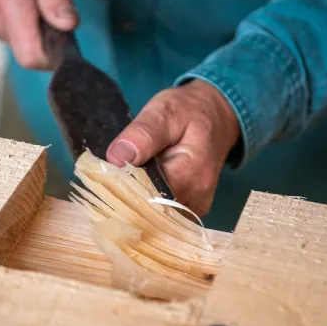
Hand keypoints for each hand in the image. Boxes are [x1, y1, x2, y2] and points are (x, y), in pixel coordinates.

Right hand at [0, 0, 77, 68]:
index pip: (32, 59)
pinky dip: (31, 23)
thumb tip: (68, 25)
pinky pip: (18, 33)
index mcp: (7, 10)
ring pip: (26, 43)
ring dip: (42, 29)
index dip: (54, 56)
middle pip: (32, 52)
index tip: (67, 37)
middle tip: (55, 4)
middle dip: (51, 39)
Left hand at [106, 80, 239, 214]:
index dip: (125, 189)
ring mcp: (197, 205)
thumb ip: (143, 134)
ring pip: (158, 215)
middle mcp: (198, 197)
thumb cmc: (189, 110)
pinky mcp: (193, 207)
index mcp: (192, 174)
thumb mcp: (164, 112)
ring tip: (128, 179)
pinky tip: (141, 186)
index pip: (149, 196)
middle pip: (153, 210)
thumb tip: (117, 159)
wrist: (218, 116)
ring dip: (139, 201)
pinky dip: (150, 202)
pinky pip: (166, 212)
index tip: (108, 177)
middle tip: (113, 177)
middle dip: (129, 197)